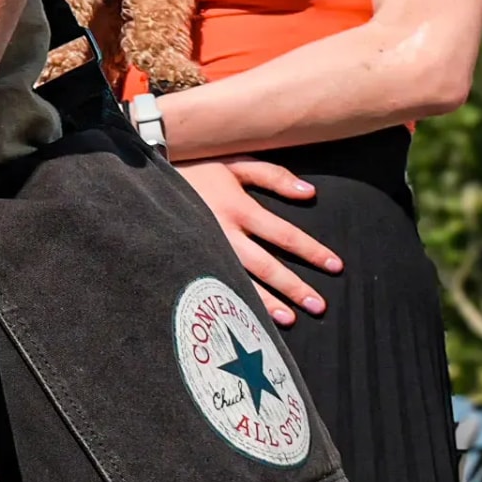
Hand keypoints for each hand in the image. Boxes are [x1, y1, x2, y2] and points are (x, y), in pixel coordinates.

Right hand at [180, 158, 340, 319]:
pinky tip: (247, 317)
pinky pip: (216, 283)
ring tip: (290, 318)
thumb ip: (272, 175)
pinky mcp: (190, 259)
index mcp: (238, 207)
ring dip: (267, 302)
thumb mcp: (234, 162)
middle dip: (294, 286)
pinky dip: (234, 301)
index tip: (334, 266)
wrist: (146, 175)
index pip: (283, 234)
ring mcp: (205, 249)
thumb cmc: (196, 166)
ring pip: (241, 281)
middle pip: (266, 265)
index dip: (311, 251)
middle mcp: (224, 232)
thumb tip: (309, 192)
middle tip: (319, 305)